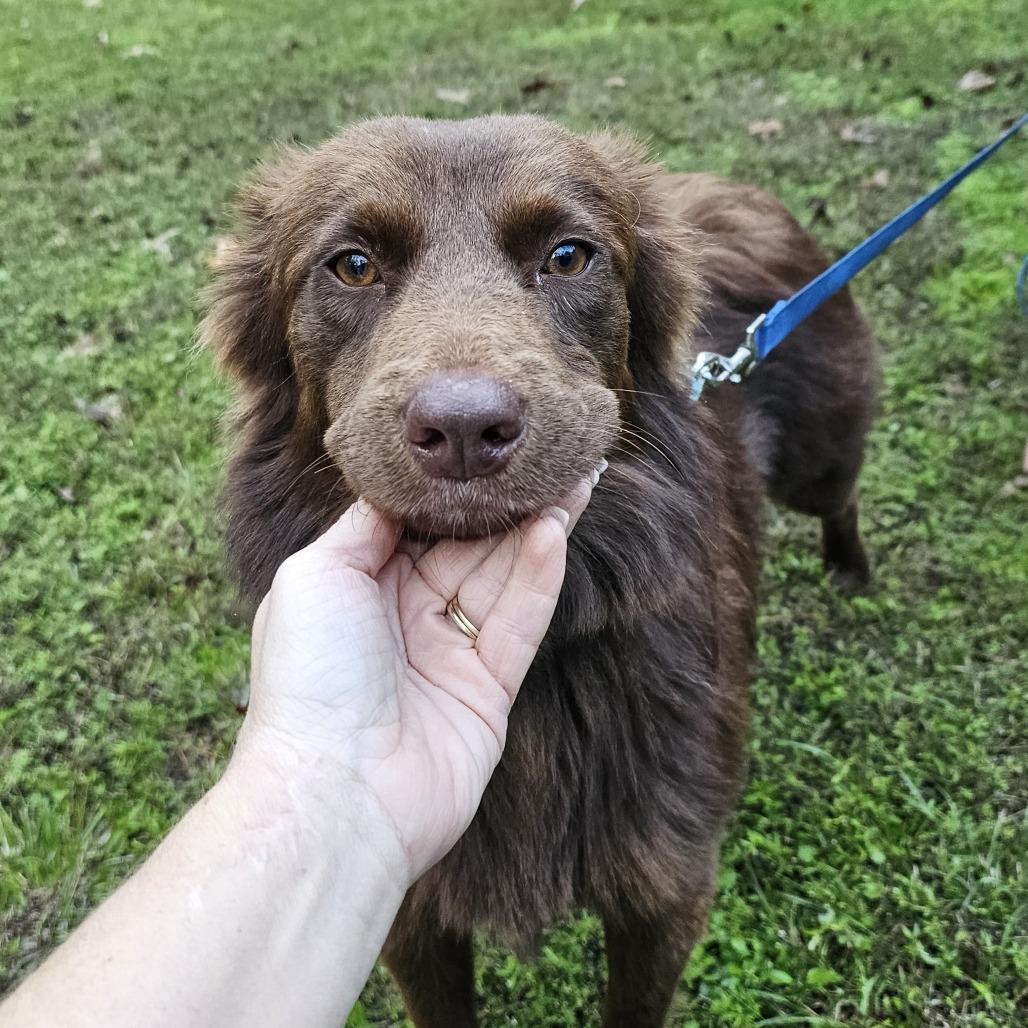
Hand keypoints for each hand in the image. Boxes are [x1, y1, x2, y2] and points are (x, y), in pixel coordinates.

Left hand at [234, 475, 597, 880]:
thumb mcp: (315, 575)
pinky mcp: (488, 691)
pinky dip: (537, 577)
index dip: (452, 491)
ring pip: (501, 579)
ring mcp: (448, 655)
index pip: (417, 526)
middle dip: (506, 504)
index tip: (483, 451)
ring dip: (536, 530)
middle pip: (467, 548)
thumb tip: (400, 489)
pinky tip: (555, 530)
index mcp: (359, 589)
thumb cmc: (310, 676)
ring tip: (573, 480)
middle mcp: (404, 618)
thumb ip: (365, 527)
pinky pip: (518, 623)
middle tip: (549, 457)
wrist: (335, 791)